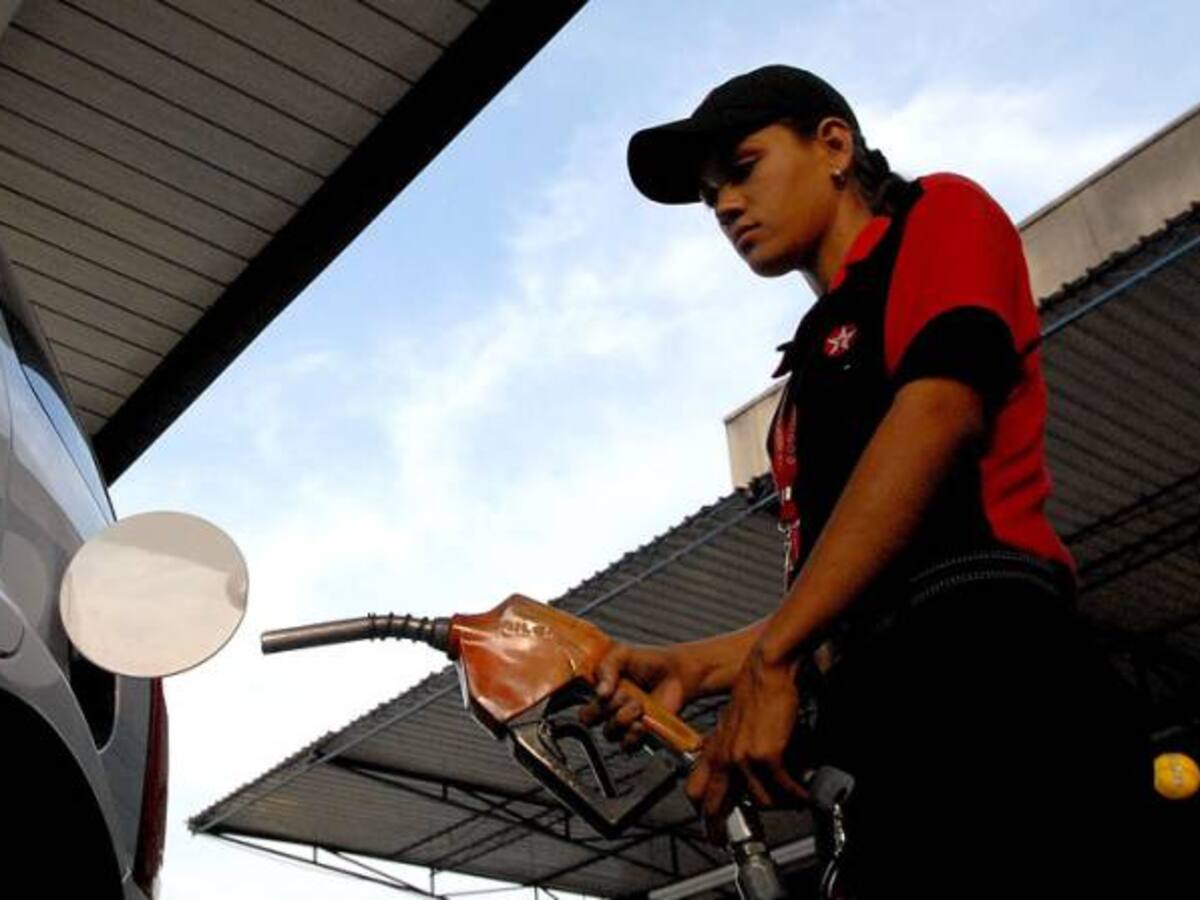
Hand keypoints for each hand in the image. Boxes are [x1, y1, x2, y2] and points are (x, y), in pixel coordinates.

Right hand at [579, 642, 700, 750]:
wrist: (674, 672)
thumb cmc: (647, 661)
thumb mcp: (622, 654)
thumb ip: (606, 668)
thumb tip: (599, 692)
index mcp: (599, 693)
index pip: (582, 709)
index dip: (590, 704)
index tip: (605, 691)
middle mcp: (608, 710)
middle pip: (590, 721)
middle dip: (606, 707)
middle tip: (624, 694)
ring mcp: (623, 723)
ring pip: (609, 732)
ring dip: (625, 716)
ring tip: (639, 704)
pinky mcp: (639, 734)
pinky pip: (627, 745)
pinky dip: (634, 734)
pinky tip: (643, 721)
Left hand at [685, 642, 808, 837]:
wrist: (768, 668)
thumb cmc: (756, 689)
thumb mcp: (735, 721)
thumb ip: (734, 747)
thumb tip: (744, 770)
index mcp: (716, 747)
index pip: (697, 791)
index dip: (704, 816)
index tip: (711, 832)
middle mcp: (725, 755)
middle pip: (718, 804)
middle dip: (725, 825)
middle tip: (737, 837)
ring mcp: (744, 756)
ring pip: (762, 801)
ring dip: (780, 803)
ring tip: (793, 796)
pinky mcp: (767, 754)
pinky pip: (785, 787)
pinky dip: (798, 793)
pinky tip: (805, 789)